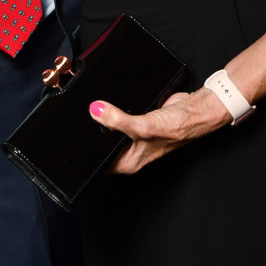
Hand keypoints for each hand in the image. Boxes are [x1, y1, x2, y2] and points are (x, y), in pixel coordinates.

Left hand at [89, 89, 229, 174]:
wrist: (195, 110)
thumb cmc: (178, 127)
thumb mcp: (144, 126)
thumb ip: (118, 120)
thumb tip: (95, 110)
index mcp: (129, 162)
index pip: (100, 164)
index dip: (85, 156)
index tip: (70, 143)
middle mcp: (130, 151)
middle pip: (103, 144)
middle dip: (91, 133)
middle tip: (76, 120)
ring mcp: (134, 135)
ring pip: (110, 128)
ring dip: (102, 119)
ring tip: (90, 108)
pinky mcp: (138, 119)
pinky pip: (120, 115)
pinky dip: (113, 108)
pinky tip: (107, 101)